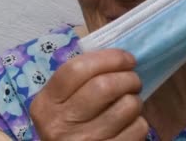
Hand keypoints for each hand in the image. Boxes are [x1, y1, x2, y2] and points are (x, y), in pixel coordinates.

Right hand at [29, 49, 147, 139]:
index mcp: (46, 103)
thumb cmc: (72, 122)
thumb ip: (81, 78)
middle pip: (104, 86)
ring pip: (126, 106)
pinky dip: (139, 122)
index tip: (127, 59)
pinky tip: (129, 124)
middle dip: (128, 78)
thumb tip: (119, 56)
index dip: (109, 58)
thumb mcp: (63, 101)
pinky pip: (137, 128)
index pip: (77, 69)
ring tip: (130, 103)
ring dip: (135, 100)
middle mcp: (60, 124)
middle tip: (133, 80)